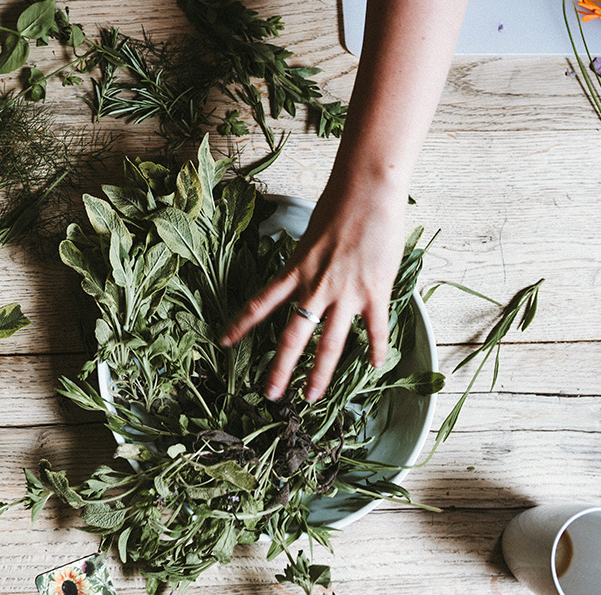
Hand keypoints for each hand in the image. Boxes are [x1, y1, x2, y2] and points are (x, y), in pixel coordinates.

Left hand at [221, 176, 406, 401]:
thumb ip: (304, 262)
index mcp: (295, 271)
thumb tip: (303, 275)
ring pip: (330, 343)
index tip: (223, 343)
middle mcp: (315, 287)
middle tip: (271, 395)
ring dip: (320, 374)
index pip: (260, 304)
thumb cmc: (338, 206)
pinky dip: (376, 350)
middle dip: (280, 369)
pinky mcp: (374, 292)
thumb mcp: (308, 237)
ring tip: (312, 397)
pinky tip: (375, 367)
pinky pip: (375, 329)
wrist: (368, 191)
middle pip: (293, 337)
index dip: (240, 325)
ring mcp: (345, 293)